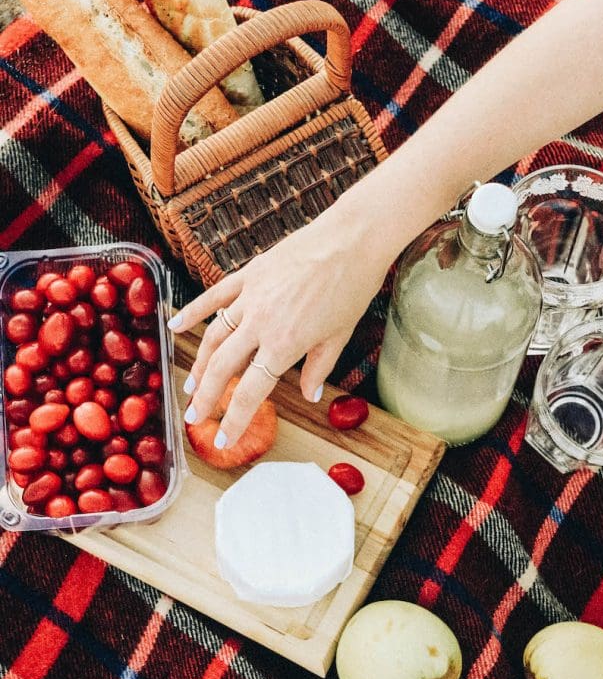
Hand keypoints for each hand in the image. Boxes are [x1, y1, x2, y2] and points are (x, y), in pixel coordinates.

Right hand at [168, 200, 391, 447]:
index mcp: (285, 344)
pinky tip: (174, 326)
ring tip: (191, 386)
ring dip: (199, 363)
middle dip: (207, 397)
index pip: (251, 391)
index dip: (234, 419)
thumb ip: (318, 367)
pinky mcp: (248, 274)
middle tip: (194, 417)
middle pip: (222, 367)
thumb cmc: (352, 287)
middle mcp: (261, 323)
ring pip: (214, 335)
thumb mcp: (340, 335)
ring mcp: (251, 297)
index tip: (222, 439)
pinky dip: (193, 311)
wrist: (351, 239)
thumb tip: (310, 395)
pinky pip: (215, 296)